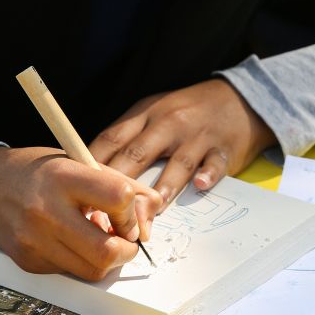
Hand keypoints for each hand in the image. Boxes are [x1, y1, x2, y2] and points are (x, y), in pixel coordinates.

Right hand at [0, 146, 162, 280]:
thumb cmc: (42, 172)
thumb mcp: (83, 163)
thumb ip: (124, 186)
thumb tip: (149, 221)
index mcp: (65, 177)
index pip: (118, 198)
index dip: (131, 212)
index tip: (127, 213)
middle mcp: (47, 211)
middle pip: (107, 251)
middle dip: (127, 250)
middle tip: (125, 240)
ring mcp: (35, 242)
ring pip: (92, 271)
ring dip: (108, 261)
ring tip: (101, 239)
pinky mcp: (29, 262)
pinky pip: (71, 273)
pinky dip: (82, 262)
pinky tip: (75, 242)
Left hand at [89, 79, 276, 203]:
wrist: (237, 98)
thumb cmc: (186, 111)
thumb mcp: (152, 113)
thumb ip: (126, 139)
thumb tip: (90, 173)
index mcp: (145, 114)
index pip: (112, 139)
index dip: (91, 166)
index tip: (76, 191)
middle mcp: (168, 124)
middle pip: (139, 154)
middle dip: (119, 186)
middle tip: (103, 215)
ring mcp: (197, 136)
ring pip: (177, 163)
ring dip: (162, 187)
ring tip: (149, 213)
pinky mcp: (223, 148)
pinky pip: (214, 163)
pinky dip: (208, 174)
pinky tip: (200, 185)